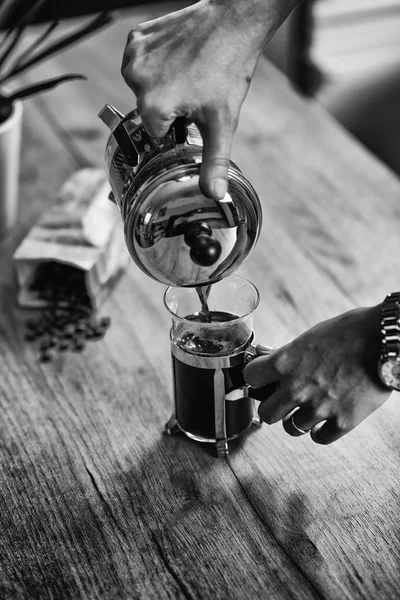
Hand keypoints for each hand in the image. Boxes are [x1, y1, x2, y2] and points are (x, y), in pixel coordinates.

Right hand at [121, 0, 281, 199]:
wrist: (233, 23)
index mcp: (153, 106)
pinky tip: (177, 59)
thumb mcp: (222, 124)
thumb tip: (214, 195)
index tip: (193, 113)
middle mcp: (137, 80)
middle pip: (149, 111)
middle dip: (169, 107)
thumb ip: (214, 163)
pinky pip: (140, 62)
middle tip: (194, 91)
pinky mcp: (137, 37)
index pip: (156, 135)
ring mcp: (135, 56)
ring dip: (160, 86)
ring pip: (143, 88)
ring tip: (187, 73)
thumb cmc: (228, 70)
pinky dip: (155, 64)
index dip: (177, 128)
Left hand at [244, 305, 391, 443]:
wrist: (385, 339)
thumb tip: (267, 356)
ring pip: (291, 429)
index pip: (250, 378)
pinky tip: (326, 418)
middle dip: (274, 406)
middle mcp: (297, 388)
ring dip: (296, 420)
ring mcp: (319, 407)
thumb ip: (287, 354)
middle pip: (266, 414)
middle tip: (283, 401)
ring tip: (308, 409)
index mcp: (285, 362)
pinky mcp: (342, 421)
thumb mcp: (310, 337)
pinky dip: (320, 431)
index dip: (255, 378)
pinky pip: (319, 438)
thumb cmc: (349, 331)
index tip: (263, 378)